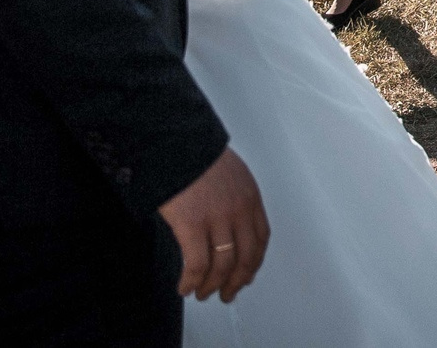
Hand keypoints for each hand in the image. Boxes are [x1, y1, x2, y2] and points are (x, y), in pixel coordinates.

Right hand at [158, 146, 267, 301]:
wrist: (175, 142)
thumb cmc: (195, 154)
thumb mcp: (229, 173)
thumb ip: (233, 199)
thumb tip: (227, 225)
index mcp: (249, 196)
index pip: (261, 238)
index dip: (254, 261)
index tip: (248, 274)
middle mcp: (239, 209)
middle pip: (246, 257)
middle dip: (237, 281)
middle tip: (227, 294)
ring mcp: (217, 218)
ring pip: (223, 266)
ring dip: (212, 286)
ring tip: (203, 293)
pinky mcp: (193, 225)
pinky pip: (196, 264)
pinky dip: (191, 281)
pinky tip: (185, 287)